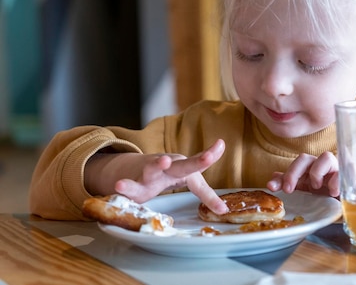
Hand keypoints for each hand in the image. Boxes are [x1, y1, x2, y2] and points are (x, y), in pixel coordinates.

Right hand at [114, 140, 228, 213]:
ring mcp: (151, 172)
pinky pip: (131, 185)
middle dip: (198, 160)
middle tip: (209, 157)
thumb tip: (225, 208)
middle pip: (185, 165)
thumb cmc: (167, 174)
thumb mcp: (187, 179)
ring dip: (160, 163)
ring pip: (155, 167)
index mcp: (184, 169)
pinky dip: (126, 185)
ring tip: (165, 159)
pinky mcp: (135, 182)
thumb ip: (204, 191)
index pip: (201, 183)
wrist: (132, 167)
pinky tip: (118, 186)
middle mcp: (170, 167)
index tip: (223, 209)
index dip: (211, 198)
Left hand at [266, 151, 339, 196]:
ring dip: (317, 172)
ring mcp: (336, 169)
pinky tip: (334, 192)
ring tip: (317, 187)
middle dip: (293, 172)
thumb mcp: (309, 194)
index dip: (283, 175)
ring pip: (326, 157)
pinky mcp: (351, 174)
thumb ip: (293, 186)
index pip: (294, 167)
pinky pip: (344, 169)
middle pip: (304, 159)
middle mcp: (321, 167)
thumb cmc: (330, 194)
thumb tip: (271, 182)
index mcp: (309, 172)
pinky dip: (336, 181)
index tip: (272, 187)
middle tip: (289, 189)